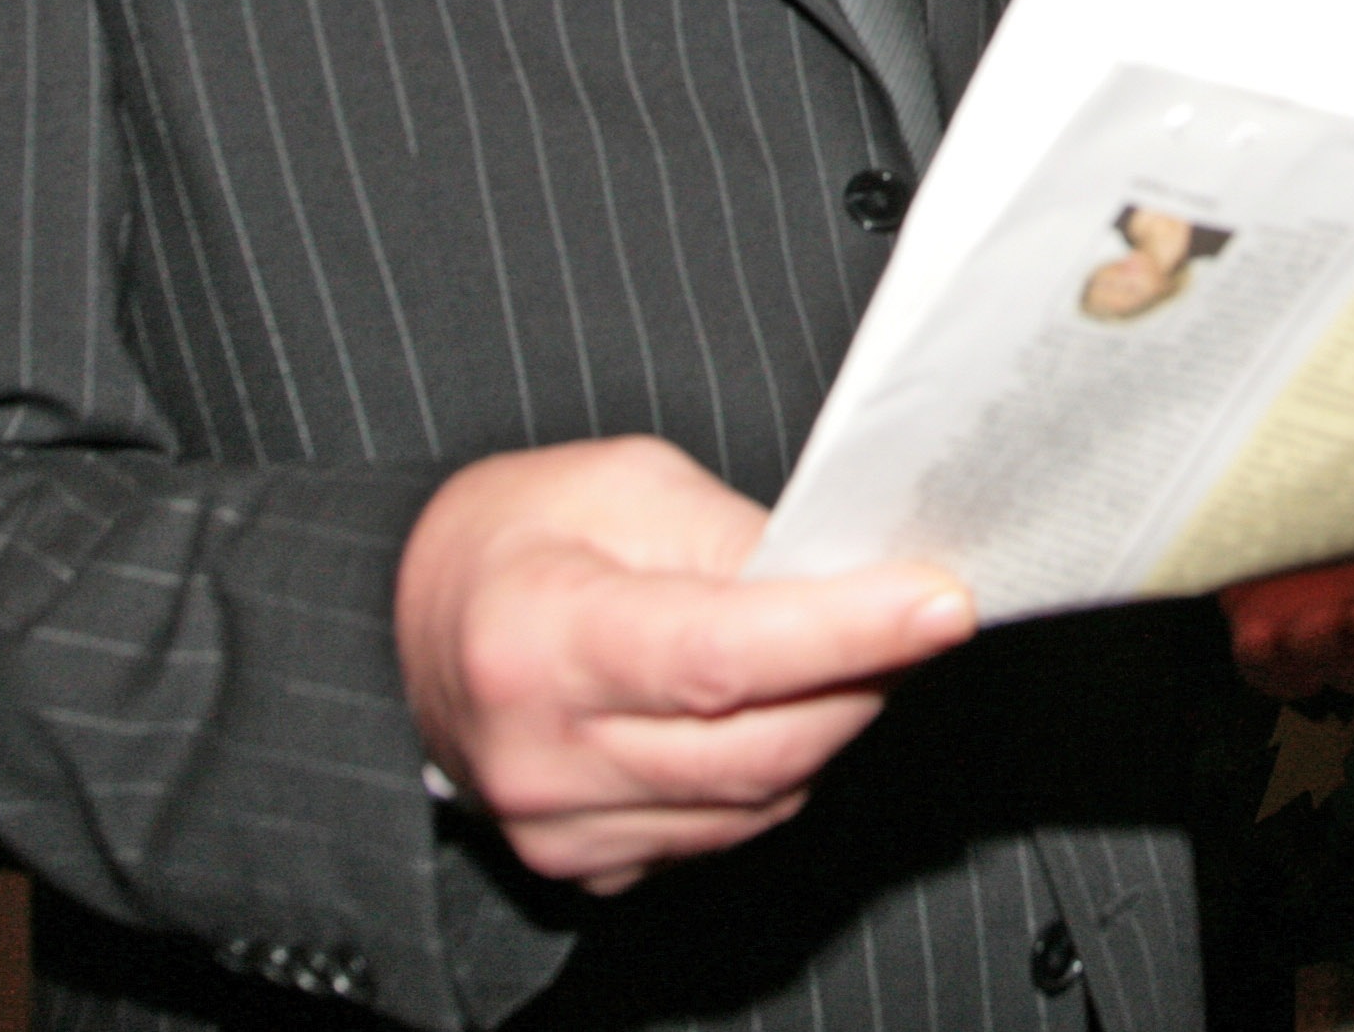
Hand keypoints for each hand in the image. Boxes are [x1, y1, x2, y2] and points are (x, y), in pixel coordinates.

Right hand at [395, 437, 975, 892]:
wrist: (408, 622)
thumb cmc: (517, 532)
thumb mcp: (624, 485)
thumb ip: (736, 539)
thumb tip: (854, 582)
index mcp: (538, 639)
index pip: (721, 655)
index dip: (847, 633)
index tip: (945, 603)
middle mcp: (542, 756)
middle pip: (761, 747)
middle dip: (866, 677)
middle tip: (920, 611)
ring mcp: (560, 829)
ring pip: (761, 800)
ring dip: (826, 722)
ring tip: (838, 646)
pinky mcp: (583, 868)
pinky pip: (726, 832)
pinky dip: (771, 770)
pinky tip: (764, 706)